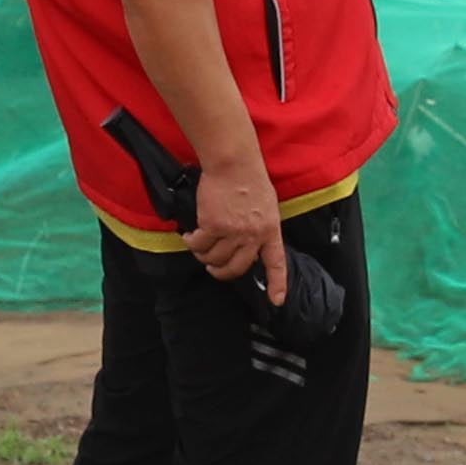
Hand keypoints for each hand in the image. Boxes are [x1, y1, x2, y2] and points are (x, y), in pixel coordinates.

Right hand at [191, 153, 281, 281]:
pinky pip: (199, 244)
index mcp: (270, 230)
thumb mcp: (266, 206)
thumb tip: (249, 244)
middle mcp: (253, 235)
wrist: (234, 163)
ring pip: (214, 258)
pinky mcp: (213, 226)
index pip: (276, 263)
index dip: (277, 284)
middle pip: (237, 268)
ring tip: (198, 245)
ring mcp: (233, 232)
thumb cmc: (249, 179)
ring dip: (203, 256)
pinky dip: (191, 242)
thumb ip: (260, 227)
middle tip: (213, 268)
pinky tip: (189, 236)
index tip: (276, 301)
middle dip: (222, 273)